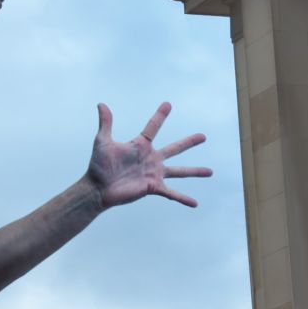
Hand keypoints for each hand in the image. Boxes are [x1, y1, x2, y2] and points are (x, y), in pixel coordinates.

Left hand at [85, 102, 211, 208]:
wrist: (97, 188)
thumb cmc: (99, 166)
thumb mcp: (103, 142)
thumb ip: (106, 123)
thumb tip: (101, 104)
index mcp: (140, 145)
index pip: (153, 127)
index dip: (160, 116)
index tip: (168, 104)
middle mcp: (151, 158)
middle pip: (174, 148)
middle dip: (189, 142)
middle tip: (203, 136)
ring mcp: (154, 173)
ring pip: (179, 172)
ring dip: (194, 171)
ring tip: (210, 172)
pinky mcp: (153, 187)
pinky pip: (171, 193)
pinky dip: (183, 198)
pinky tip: (195, 203)